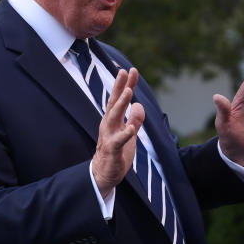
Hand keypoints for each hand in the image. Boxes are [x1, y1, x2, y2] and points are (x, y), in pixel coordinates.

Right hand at [92, 67, 144, 197]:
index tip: (131, 70)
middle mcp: (108, 125)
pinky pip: (118, 141)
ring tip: (128, 92)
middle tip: (123, 72)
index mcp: (112, 120)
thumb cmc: (116, 152)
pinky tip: (131, 129)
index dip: (125, 85)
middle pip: (113, 103)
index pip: (119, 99)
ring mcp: (108, 136)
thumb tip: (139, 104)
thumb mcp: (129, 134)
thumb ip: (134, 119)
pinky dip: (124, 135)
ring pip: (113, 117)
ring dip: (121, 104)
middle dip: (119, 87)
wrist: (104, 174)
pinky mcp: (111, 150)